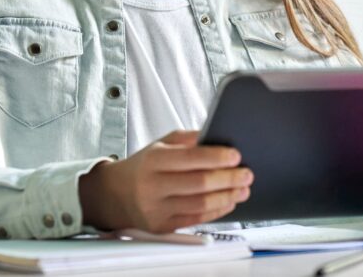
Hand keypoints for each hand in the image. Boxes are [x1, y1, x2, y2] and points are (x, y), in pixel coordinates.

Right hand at [78, 130, 251, 232]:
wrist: (115, 194)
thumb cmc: (144, 166)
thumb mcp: (160, 145)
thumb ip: (188, 140)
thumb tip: (217, 136)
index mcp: (153, 161)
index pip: (190, 158)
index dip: (216, 157)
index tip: (236, 155)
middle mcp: (153, 186)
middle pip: (198, 183)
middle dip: (228, 178)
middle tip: (247, 173)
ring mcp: (157, 209)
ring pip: (200, 204)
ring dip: (227, 196)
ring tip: (243, 189)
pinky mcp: (162, 226)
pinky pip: (196, 219)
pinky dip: (216, 210)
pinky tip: (228, 202)